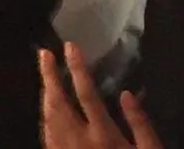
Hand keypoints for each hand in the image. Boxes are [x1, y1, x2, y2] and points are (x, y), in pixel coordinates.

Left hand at [41, 43, 162, 148]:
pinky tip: (48, 108)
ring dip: (44, 94)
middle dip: (49, 76)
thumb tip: (126, 94)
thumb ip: (140, 124)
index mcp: (103, 136)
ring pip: (48, 120)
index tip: (70, 46)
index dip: (76, 67)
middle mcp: (78, 143)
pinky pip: (47, 137)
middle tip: (43, 53)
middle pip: (57, 103)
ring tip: (44, 74)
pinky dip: (46, 117)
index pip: (85, 93)